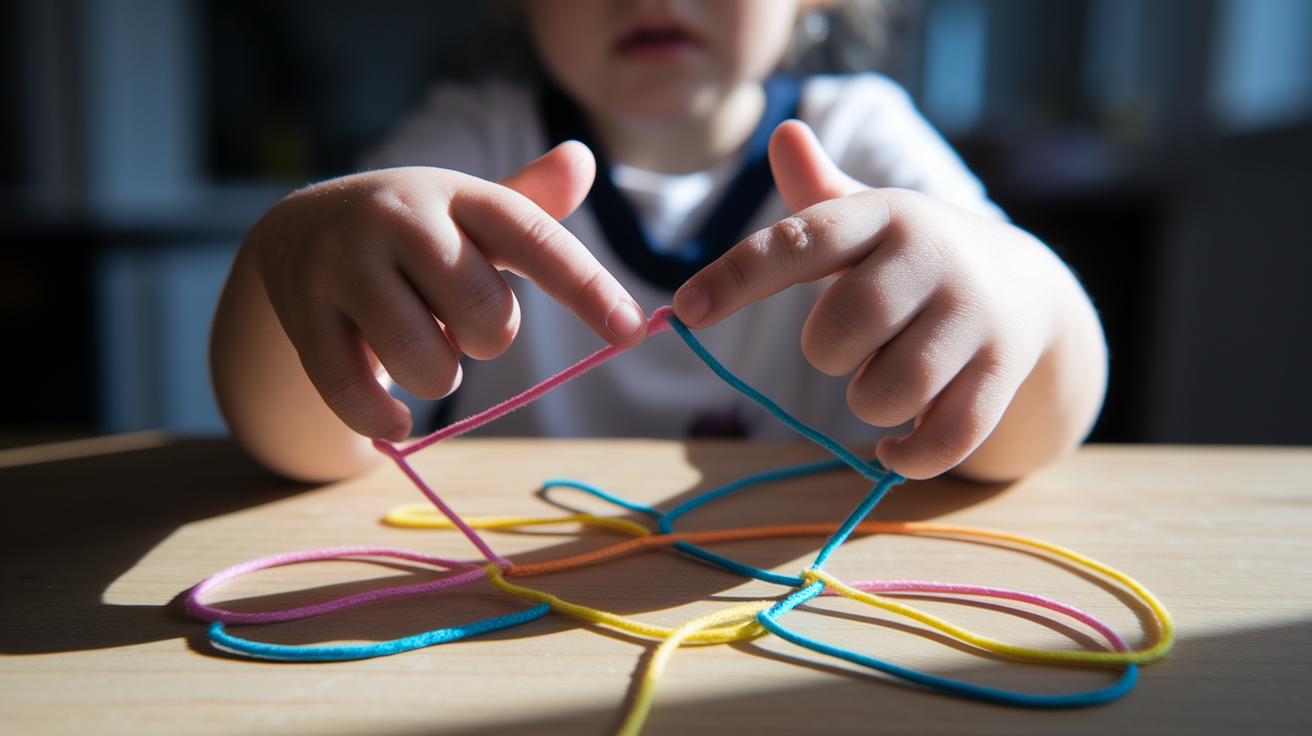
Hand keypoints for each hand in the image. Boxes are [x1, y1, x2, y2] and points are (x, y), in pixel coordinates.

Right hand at [246, 142, 646, 440]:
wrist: (298, 231)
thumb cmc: (415, 234)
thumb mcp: (469, 213)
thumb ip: (528, 202)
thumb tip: (583, 159)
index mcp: (456, 194)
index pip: (534, 238)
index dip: (586, 287)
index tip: (632, 330)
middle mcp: (399, 218)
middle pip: (487, 314)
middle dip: (490, 339)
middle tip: (460, 324)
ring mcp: (344, 264)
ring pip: (426, 362)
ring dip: (440, 379)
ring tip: (424, 351)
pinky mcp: (303, 313)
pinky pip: (353, 391)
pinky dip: (383, 421)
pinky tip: (395, 424)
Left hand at [674, 121, 1091, 478]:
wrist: (1029, 289)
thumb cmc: (914, 258)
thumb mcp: (869, 220)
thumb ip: (817, 194)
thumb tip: (783, 132)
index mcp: (883, 216)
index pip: (799, 241)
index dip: (736, 277)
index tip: (683, 311)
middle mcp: (931, 257)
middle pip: (838, 332)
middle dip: (827, 354)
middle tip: (851, 343)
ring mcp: (973, 316)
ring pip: (885, 391)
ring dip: (868, 401)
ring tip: (886, 379)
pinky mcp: (1002, 372)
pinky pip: (943, 437)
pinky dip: (908, 456)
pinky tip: (895, 449)